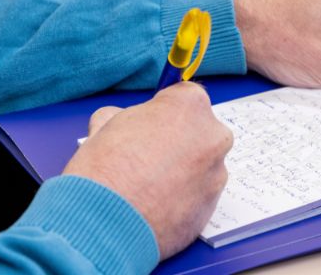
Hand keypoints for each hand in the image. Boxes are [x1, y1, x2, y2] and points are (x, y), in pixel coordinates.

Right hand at [63, 83, 232, 258]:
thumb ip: (126, 116)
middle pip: (199, 132)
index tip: (154, 123)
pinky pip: (198, 196)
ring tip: (148, 188)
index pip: (185, 97)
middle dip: (178, 142)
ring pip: (201, 166)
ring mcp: (217, 173)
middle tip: (148, 158)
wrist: (103, 224)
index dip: (165, 111)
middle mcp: (213, 136)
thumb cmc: (104, 171)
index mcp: (190, 106)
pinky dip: (182, 199)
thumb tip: (124, 121)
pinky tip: (156, 206)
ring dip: (182, 173)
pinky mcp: (213, 206)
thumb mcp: (106, 124)